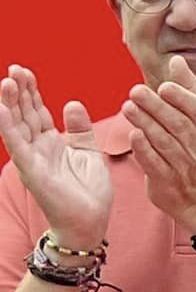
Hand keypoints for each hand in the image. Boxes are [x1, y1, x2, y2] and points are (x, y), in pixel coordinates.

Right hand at [0, 65, 111, 246]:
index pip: (36, 111)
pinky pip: (18, 146)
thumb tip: (71, 103)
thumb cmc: (88, 192)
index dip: (30, 92)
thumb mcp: (88, 152)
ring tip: (6, 81)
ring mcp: (31, 159)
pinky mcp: (32, 171)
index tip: (25, 71)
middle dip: (18, 91)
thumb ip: (79, 129)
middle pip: (23, 114)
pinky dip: (9, 127)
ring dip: (9, 104)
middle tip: (14, 68)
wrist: (91, 222)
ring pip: (16, 126)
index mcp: (50, 143)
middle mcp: (36, 149)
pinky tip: (2, 110)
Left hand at [121, 57, 195, 233]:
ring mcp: (182, 165)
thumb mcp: (195, 121)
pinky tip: (133, 136)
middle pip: (178, 124)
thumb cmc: (192, 152)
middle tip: (135, 91)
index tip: (164, 86)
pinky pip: (156, 165)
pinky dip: (145, 151)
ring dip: (147, 125)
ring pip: (165, 142)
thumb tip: (178, 60)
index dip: (182, 98)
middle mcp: (195, 146)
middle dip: (158, 107)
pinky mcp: (166, 181)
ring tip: (128, 108)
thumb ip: (186, 91)